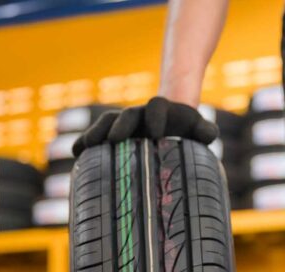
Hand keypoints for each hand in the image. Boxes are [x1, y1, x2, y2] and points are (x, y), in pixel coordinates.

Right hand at [72, 97, 218, 156]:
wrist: (174, 125)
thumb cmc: (189, 131)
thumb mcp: (200, 130)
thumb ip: (206, 131)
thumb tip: (207, 135)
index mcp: (163, 110)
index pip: (158, 106)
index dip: (157, 117)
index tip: (157, 134)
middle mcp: (140, 114)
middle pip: (128, 114)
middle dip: (121, 125)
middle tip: (115, 140)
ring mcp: (125, 123)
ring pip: (108, 122)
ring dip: (97, 132)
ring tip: (86, 146)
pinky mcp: (113, 134)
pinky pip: (97, 134)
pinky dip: (86, 141)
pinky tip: (76, 152)